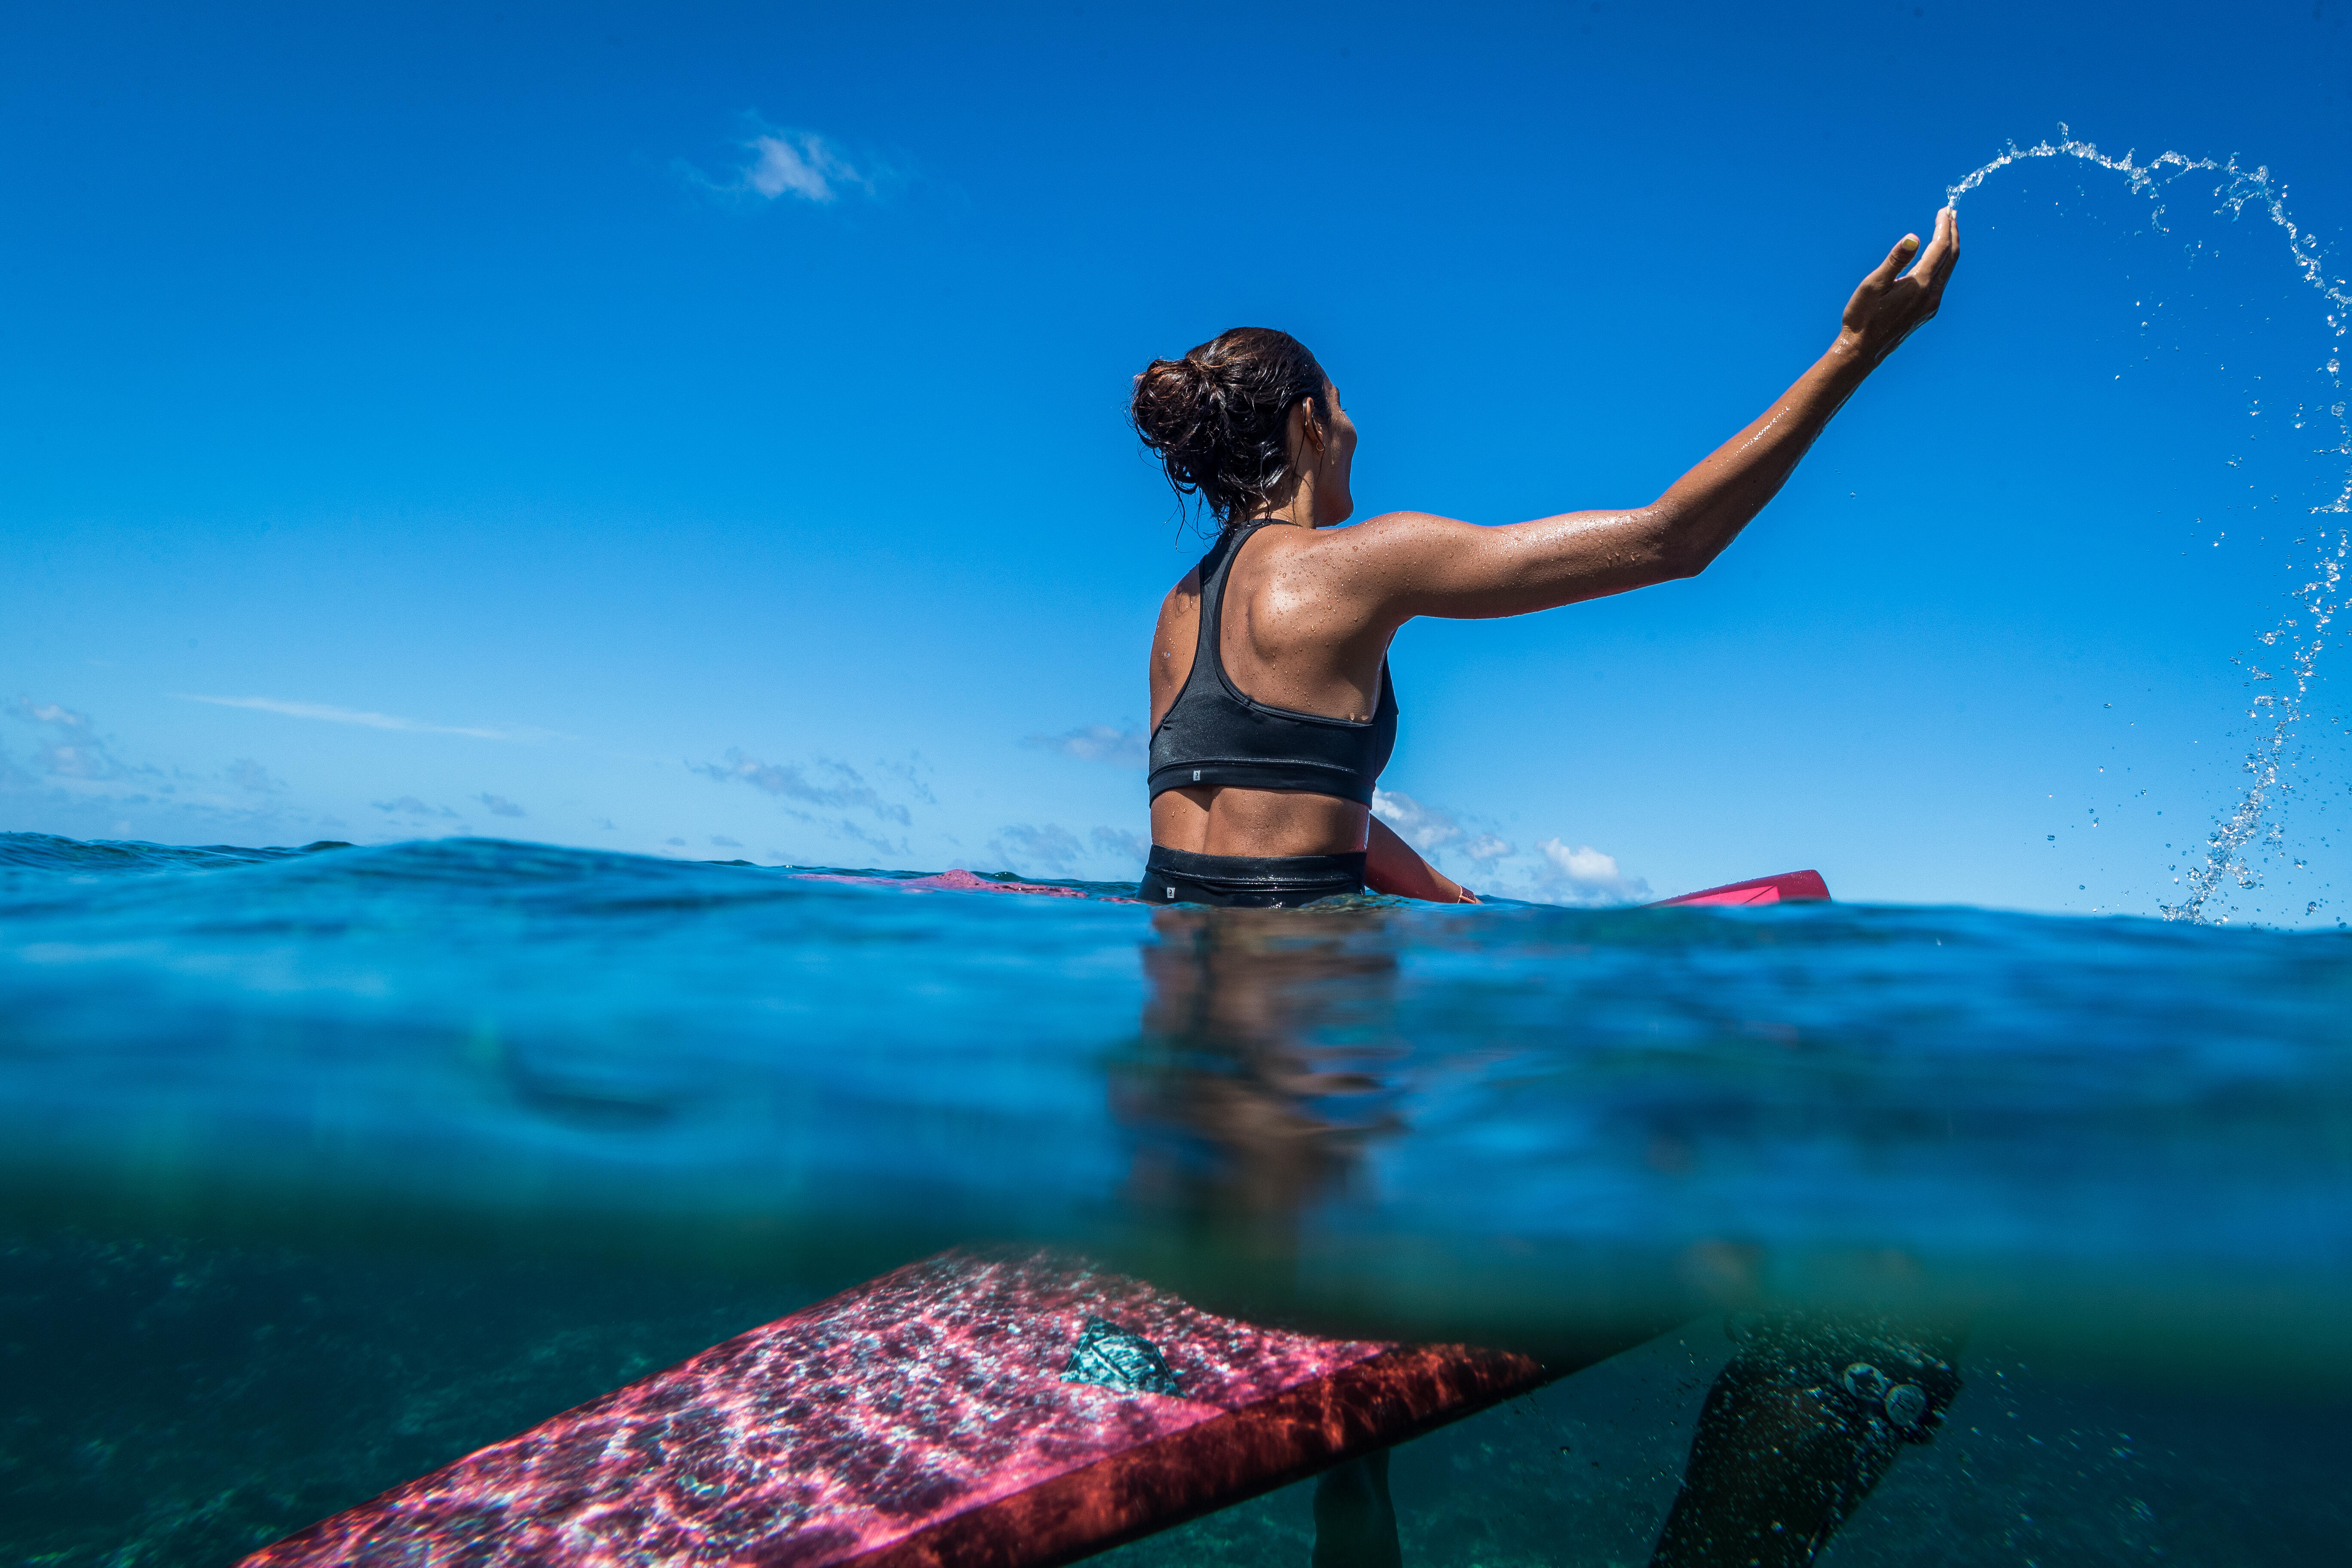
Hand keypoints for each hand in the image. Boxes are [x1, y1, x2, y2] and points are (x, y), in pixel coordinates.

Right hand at [1836, 206, 1957, 366]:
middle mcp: (1932, 294)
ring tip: (1947, 231)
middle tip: (1951, 214)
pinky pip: (1941, 281)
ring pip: (1948, 269)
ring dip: (1949, 247)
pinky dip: (1943, 263)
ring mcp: (1931, 304)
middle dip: (1952, 233)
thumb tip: (1914, 237)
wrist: (1862, 351)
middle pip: (1951, 256)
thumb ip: (1895, 260)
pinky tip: (1936, 258)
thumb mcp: (1873, 285)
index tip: (1944, 210)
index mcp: (1920, 284)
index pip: (1940, 247)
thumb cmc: (1862, 317)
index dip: (1944, 226)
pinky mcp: (1927, 311)